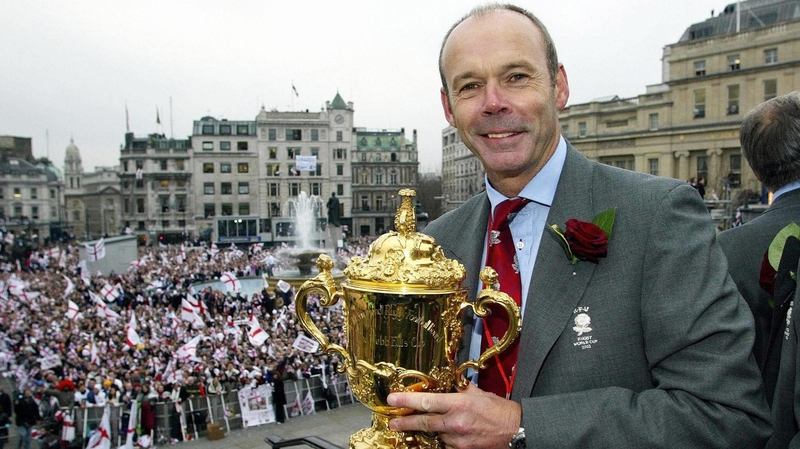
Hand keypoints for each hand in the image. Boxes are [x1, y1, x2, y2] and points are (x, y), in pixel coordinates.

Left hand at [387, 383, 520, 448]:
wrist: (516, 431)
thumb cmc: (500, 411)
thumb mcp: (479, 394)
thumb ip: (461, 389)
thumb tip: (448, 384)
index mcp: (459, 404)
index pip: (427, 401)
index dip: (407, 400)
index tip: (393, 399)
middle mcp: (456, 422)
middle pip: (424, 422)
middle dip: (406, 422)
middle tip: (393, 422)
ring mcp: (458, 439)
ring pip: (436, 434)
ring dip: (432, 430)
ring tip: (432, 424)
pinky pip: (446, 445)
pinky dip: (444, 439)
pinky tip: (448, 434)